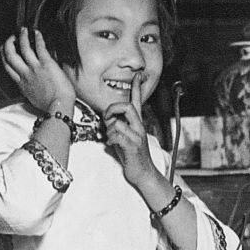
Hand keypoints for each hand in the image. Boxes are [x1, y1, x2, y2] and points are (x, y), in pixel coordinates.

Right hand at [0, 28, 75, 113]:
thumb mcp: (34, 100)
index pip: (8, 68)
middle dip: (8, 44)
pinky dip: (37, 38)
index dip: (5, 57)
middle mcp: (25, 75)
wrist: (59, 107)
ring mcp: (34, 68)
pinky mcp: (46, 64)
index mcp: (22, 84)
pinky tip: (37, 33)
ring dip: (22, 37)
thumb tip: (33, 88)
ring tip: (23, 30)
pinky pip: (39, 47)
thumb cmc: (51, 106)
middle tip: (11, 38)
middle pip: (10, 56)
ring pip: (22, 48)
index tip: (6, 51)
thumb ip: (30, 90)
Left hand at [103, 72, 156, 187]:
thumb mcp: (125, 137)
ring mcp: (136, 137)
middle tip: (107, 119)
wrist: (144, 174)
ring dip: (109, 131)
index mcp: (138, 124)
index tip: (138, 75)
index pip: (138, 102)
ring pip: (117, 123)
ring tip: (111, 139)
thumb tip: (106, 120)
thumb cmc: (132, 156)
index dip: (137, 88)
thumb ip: (118, 126)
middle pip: (127, 107)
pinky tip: (112, 145)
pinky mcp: (132, 147)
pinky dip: (110, 140)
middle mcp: (139, 128)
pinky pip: (116, 136)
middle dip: (112, 110)